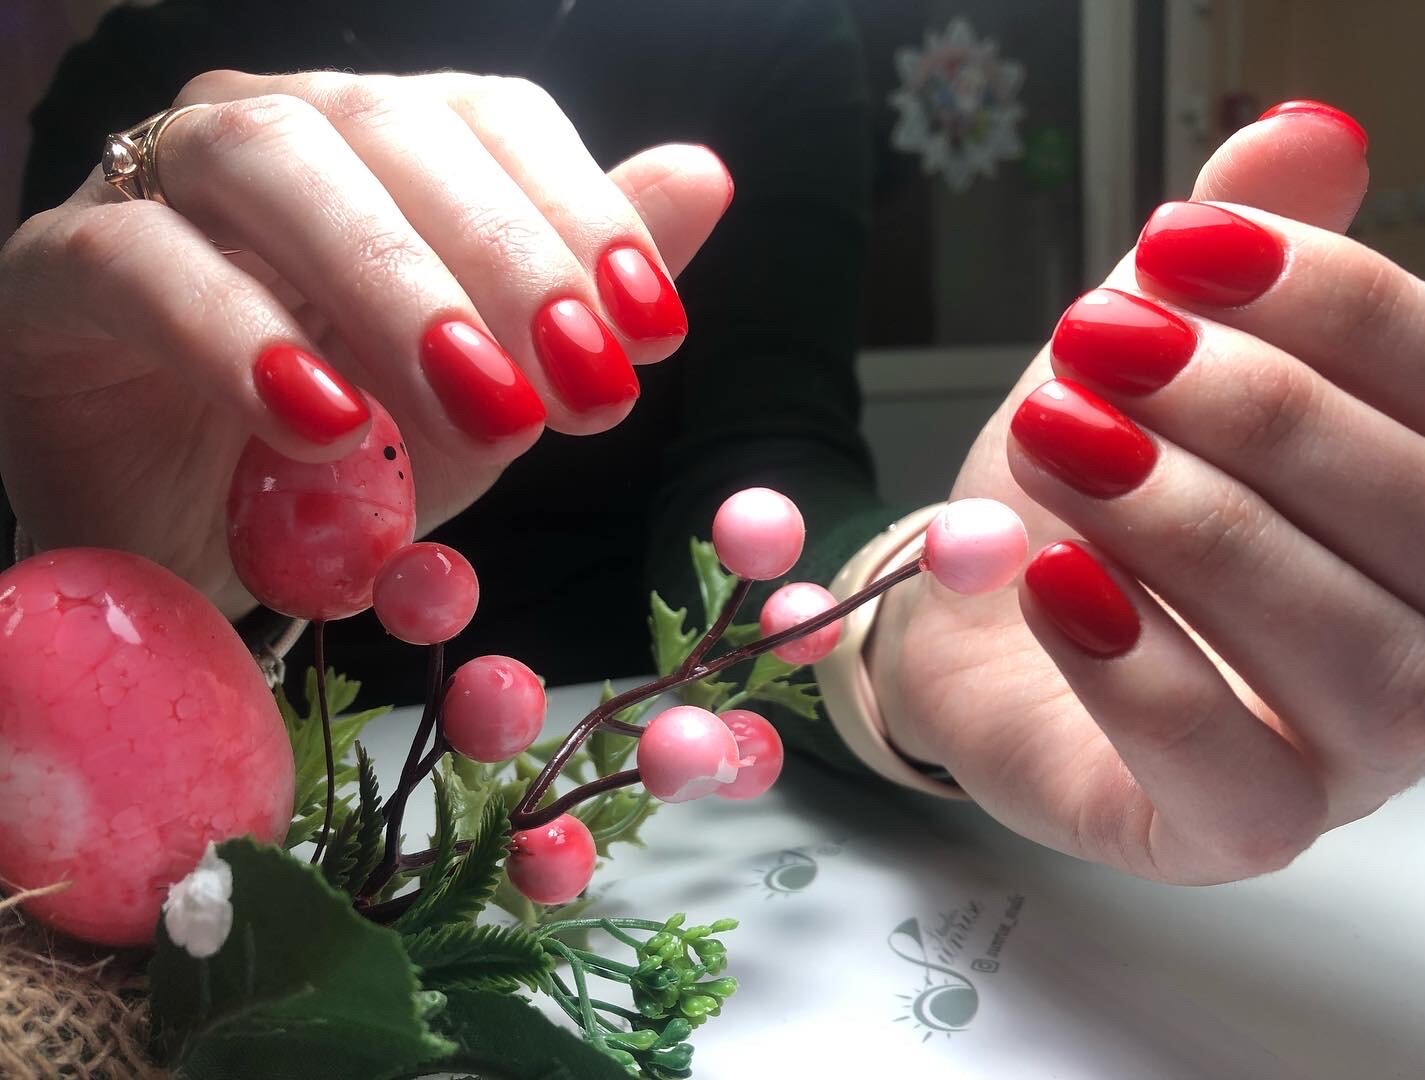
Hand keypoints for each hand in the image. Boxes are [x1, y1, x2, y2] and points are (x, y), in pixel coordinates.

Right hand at [0, 70, 728, 615]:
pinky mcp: (59, 270)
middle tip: (585, 387)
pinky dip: (240, 337)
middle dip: (506, 259)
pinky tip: (324, 423)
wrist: (191, 543)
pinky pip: (143, 265)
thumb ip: (578, 290)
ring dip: (394, 286)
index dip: (580, 211)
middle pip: (391, 126)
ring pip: (272, 164)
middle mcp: (273, 133)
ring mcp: (156, 187)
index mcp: (380, 146)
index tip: (652, 331)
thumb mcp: (486, 390)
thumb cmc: (343, 460)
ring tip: (479, 408)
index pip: (490, 118)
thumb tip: (704, 176)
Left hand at [872, 104, 1424, 883]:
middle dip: (1253, 412)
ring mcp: (1345, 755)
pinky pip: (1233, 780)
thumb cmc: (1084, 485)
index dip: (1330, 302)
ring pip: (1347, 653)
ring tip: (1064, 441)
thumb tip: (1303, 135)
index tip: (1179, 248)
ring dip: (1194, 525)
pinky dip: (1145, 672)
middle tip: (1101, 348)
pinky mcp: (1230, 828)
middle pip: (1418, 519)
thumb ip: (1238, 255)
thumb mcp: (1150, 349)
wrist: (973, 610)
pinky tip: (1058, 579)